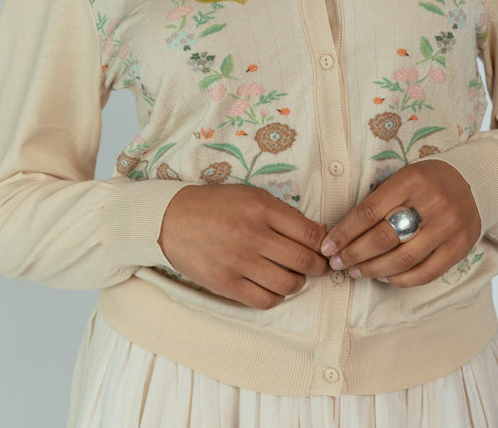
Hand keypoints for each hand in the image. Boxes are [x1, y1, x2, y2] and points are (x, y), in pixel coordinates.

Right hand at [159, 184, 328, 308]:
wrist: (172, 218)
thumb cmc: (217, 205)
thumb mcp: (251, 197)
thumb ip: (284, 214)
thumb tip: (319, 233)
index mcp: (261, 208)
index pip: (309, 233)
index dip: (324, 245)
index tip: (325, 249)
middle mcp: (252, 234)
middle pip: (303, 261)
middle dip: (318, 267)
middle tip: (318, 267)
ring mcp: (238, 261)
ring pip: (287, 284)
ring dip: (298, 283)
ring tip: (293, 276)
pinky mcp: (225, 283)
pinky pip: (264, 300)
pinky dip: (276, 297)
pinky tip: (273, 286)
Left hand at [321, 160, 480, 286]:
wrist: (473, 182)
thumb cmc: (427, 181)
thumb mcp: (404, 177)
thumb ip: (380, 199)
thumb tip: (344, 231)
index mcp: (411, 180)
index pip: (369, 211)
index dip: (345, 232)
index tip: (328, 245)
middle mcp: (431, 203)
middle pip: (383, 237)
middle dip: (354, 253)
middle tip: (336, 262)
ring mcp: (448, 227)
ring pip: (403, 258)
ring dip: (374, 269)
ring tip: (356, 271)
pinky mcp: (460, 247)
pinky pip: (427, 272)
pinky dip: (402, 279)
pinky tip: (385, 277)